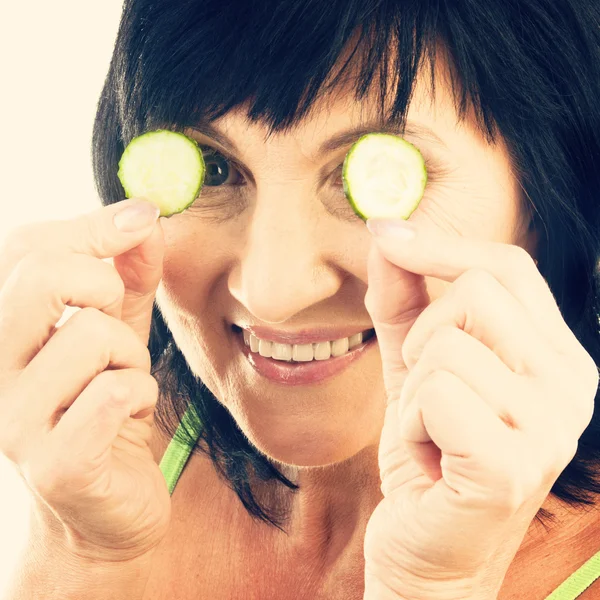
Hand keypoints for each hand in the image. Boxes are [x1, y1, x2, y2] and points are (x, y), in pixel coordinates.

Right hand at [0, 199, 169, 563]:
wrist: (108, 501)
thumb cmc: (110, 404)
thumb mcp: (121, 328)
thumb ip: (130, 274)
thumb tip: (144, 218)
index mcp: (2, 332)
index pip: (23, 251)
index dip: (88, 225)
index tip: (142, 215)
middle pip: (39, 280)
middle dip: (104, 287)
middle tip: (115, 321)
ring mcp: (15, 422)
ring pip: (91, 335)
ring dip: (130, 356)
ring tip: (124, 383)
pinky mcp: (56, 464)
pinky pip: (115, 392)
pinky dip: (141, 393)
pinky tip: (130, 415)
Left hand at [361, 219, 598, 599]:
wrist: (427, 547)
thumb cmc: (430, 452)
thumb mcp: (413, 366)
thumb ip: (403, 303)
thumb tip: (387, 238)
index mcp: (554, 355)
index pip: (507, 267)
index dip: (441, 245)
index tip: (386, 234)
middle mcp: (568, 384)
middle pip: (475, 292)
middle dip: (423, 337)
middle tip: (428, 392)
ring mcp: (548, 427)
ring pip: (445, 345)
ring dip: (414, 393)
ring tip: (432, 433)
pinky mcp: (509, 466)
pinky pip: (434, 394)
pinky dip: (412, 425)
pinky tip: (432, 459)